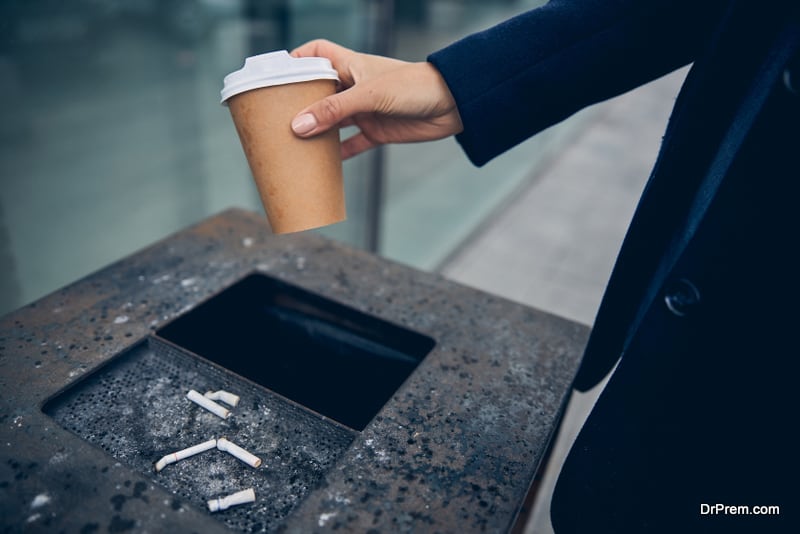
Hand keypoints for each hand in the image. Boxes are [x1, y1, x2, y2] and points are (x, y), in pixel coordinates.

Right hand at [290, 39, 462, 158]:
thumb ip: (334, 110)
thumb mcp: (369, 96)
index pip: (317, 52)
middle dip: (300, 103)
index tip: (276, 74)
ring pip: (333, 121)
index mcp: (351, 65)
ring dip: (317, 132)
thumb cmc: (413, 86)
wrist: (452, 104)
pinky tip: (324, 165)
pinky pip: (353, 144)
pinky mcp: (378, 131)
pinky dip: (339, 154)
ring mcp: (365, 110)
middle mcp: (355, 86)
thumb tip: (299, 126)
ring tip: (292, 143)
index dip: (298, 59)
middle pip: (319, 91)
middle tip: (275, 116)